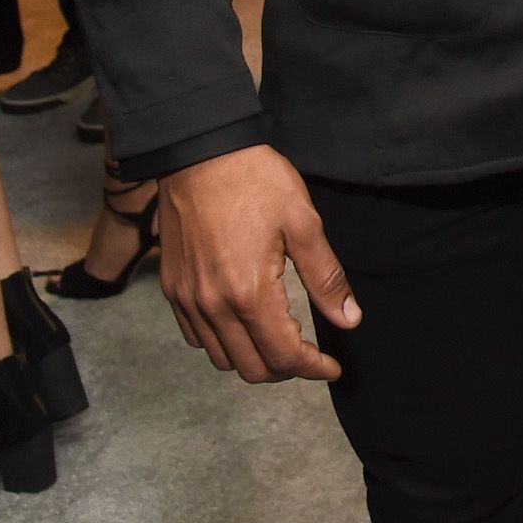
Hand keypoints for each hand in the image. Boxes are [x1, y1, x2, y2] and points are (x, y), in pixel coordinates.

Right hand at [156, 144, 358, 382]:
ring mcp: (188, 299)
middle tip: (309, 355)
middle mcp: (213, 306)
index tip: (331, 367)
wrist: (200, 153)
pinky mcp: (173, 289)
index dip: (312, 369)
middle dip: (286, 370)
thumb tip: (349, 319)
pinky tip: (243, 324)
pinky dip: (222, 343)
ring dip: (253, 359)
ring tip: (279, 340)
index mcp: (249, 293)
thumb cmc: (255, 181)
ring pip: (221, 358)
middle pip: (251, 368)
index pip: (283, 356)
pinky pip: (196, 337)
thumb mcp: (303, 223)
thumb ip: (326, 278)